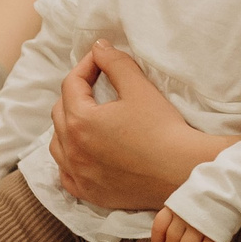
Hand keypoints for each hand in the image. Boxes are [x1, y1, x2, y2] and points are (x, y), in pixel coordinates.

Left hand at [50, 41, 203, 210]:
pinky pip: (66, 175)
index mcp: (79, 121)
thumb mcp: (139, 88)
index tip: (100, 60)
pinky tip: (81, 154)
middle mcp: (72, 150)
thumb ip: (115, 63)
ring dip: (66, 127)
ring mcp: (79, 175)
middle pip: (60, 113)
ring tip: (85, 118)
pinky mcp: (90, 194)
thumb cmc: (163, 128)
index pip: (71, 85)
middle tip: (95, 85)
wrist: (183, 171)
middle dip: (74, 94)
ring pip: (57, 145)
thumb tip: (98, 47)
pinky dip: (69, 161)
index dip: (85, 67)